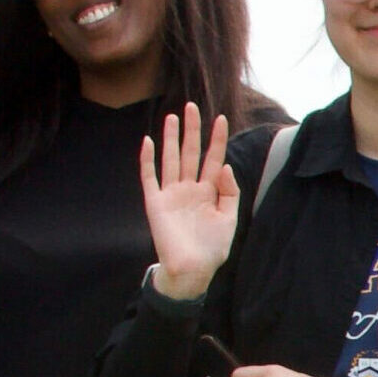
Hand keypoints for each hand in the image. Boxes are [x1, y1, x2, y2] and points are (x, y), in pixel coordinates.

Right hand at [138, 104, 238, 300]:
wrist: (192, 270)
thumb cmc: (212, 248)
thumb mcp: (229, 218)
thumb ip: (229, 191)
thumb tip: (225, 166)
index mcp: (209, 192)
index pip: (213, 159)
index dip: (217, 139)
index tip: (221, 119)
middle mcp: (190, 189)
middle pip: (191, 153)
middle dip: (192, 130)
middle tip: (192, 106)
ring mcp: (171, 194)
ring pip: (171, 159)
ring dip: (171, 138)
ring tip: (173, 116)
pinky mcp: (156, 203)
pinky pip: (150, 177)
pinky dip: (147, 160)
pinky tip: (148, 141)